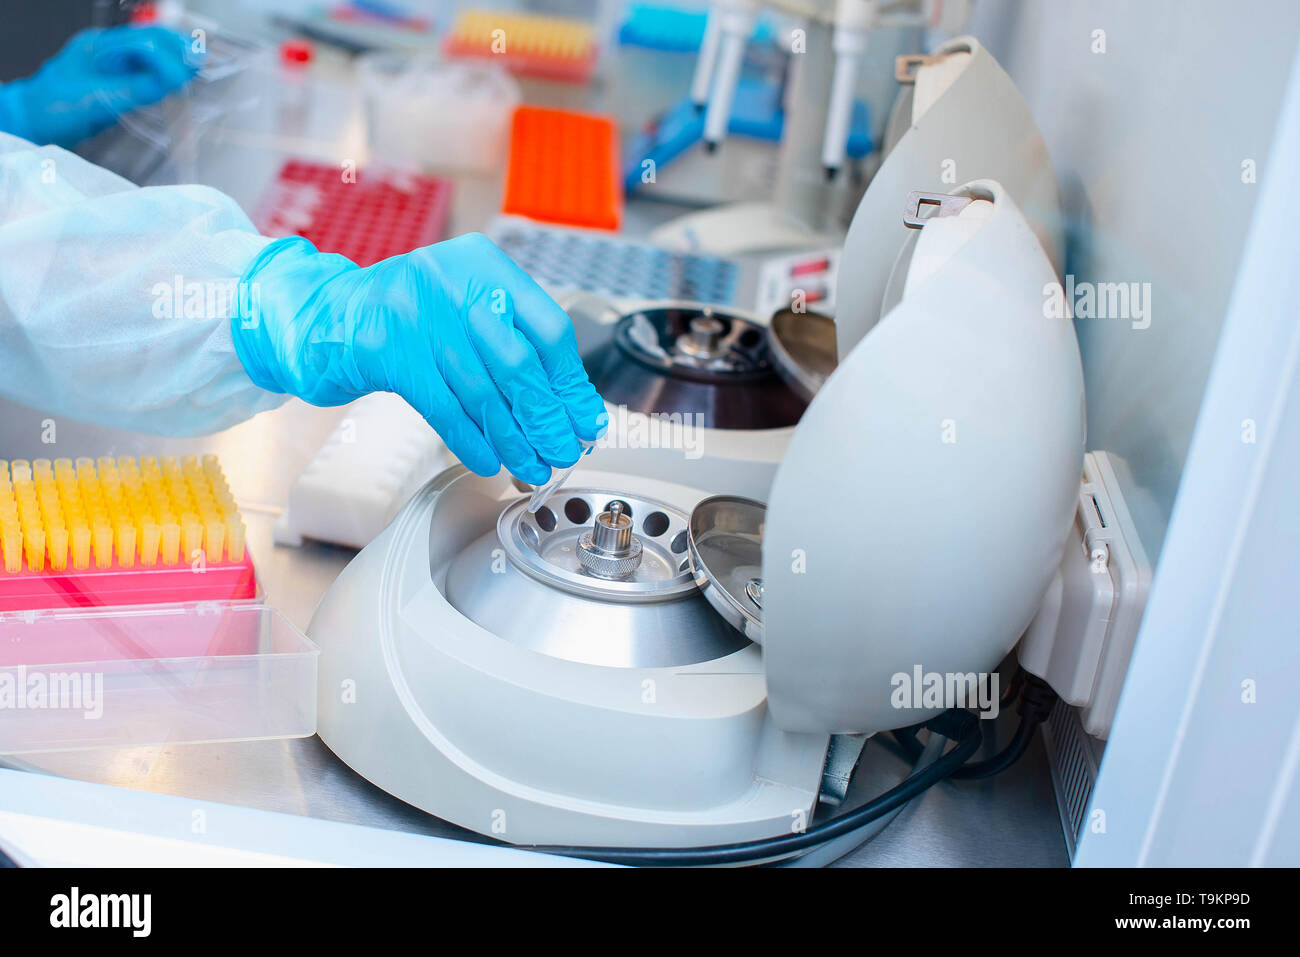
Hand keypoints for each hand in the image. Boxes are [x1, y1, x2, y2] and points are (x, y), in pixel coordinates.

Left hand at [0, 26, 199, 147]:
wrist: (31, 122)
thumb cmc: (54, 110)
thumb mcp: (98, 100)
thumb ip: (136, 89)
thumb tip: (172, 81)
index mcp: (98, 47)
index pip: (143, 41)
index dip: (169, 55)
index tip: (190, 70)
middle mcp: (105, 50)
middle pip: (150, 39)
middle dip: (177, 49)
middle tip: (203, 63)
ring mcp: (108, 64)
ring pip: (149, 53)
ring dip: (173, 59)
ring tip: (196, 70)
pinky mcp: (113, 80)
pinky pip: (143, 70)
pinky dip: (162, 73)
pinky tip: (175, 82)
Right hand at [233, 233, 608, 484]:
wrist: (324, 315)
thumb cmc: (406, 318)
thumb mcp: (463, 308)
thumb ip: (513, 344)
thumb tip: (573, 408)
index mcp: (483, 264)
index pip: (547, 328)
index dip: (570, 382)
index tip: (585, 420)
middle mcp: (451, 281)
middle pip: (518, 364)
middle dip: (545, 419)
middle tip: (562, 452)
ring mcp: (415, 313)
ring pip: (481, 391)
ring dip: (512, 438)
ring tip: (531, 466)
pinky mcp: (384, 349)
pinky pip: (442, 406)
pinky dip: (471, 438)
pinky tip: (490, 460)